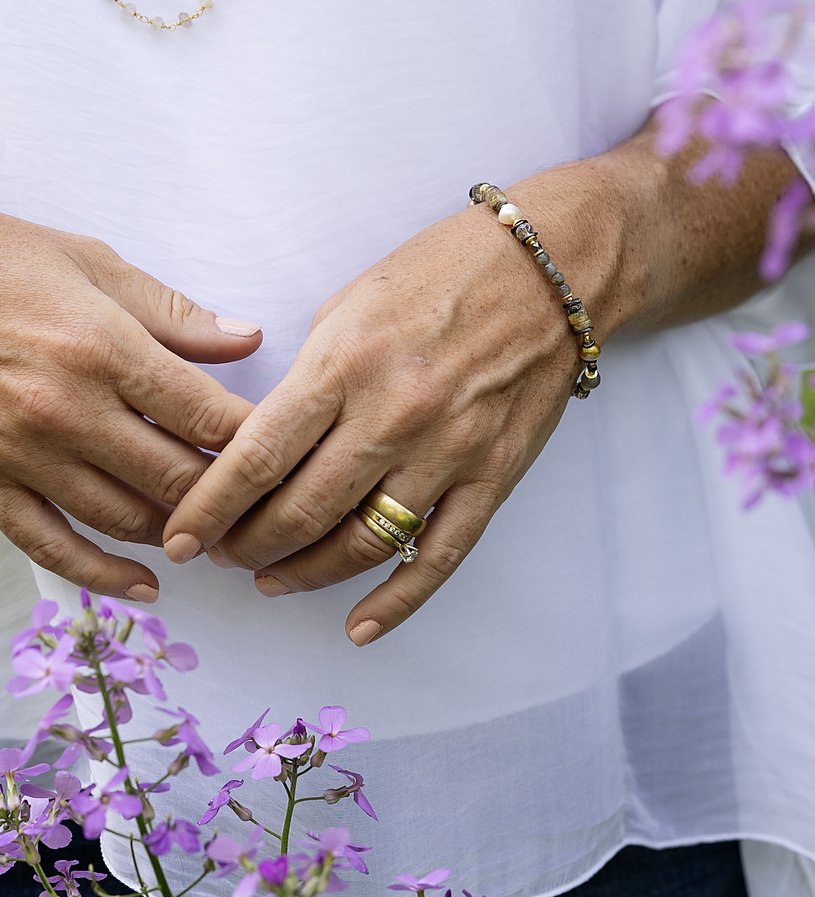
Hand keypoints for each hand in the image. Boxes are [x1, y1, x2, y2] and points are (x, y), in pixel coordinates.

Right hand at [0, 215, 260, 600]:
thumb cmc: (3, 266)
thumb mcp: (92, 266)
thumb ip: (174, 314)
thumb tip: (248, 340)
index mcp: (104, 350)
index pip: (206, 415)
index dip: (255, 440)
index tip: (282, 449)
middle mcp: (67, 411)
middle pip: (175, 476)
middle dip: (226, 495)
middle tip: (260, 503)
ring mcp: (25, 454)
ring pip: (124, 518)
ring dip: (177, 532)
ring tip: (215, 535)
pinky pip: (52, 547)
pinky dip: (103, 576)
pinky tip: (147, 587)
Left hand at [161, 157, 639, 644]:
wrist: (550, 270)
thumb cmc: (444, 271)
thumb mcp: (351, 303)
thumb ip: (308, 375)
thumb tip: (263, 441)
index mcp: (344, 363)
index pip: (257, 457)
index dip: (209, 508)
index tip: (181, 537)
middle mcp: (391, 415)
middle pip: (300, 511)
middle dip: (247, 545)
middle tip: (222, 554)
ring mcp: (446, 452)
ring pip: (360, 544)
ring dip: (303, 574)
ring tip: (271, 579)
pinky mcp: (492, 477)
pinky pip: (437, 557)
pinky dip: (396, 602)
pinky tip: (359, 625)